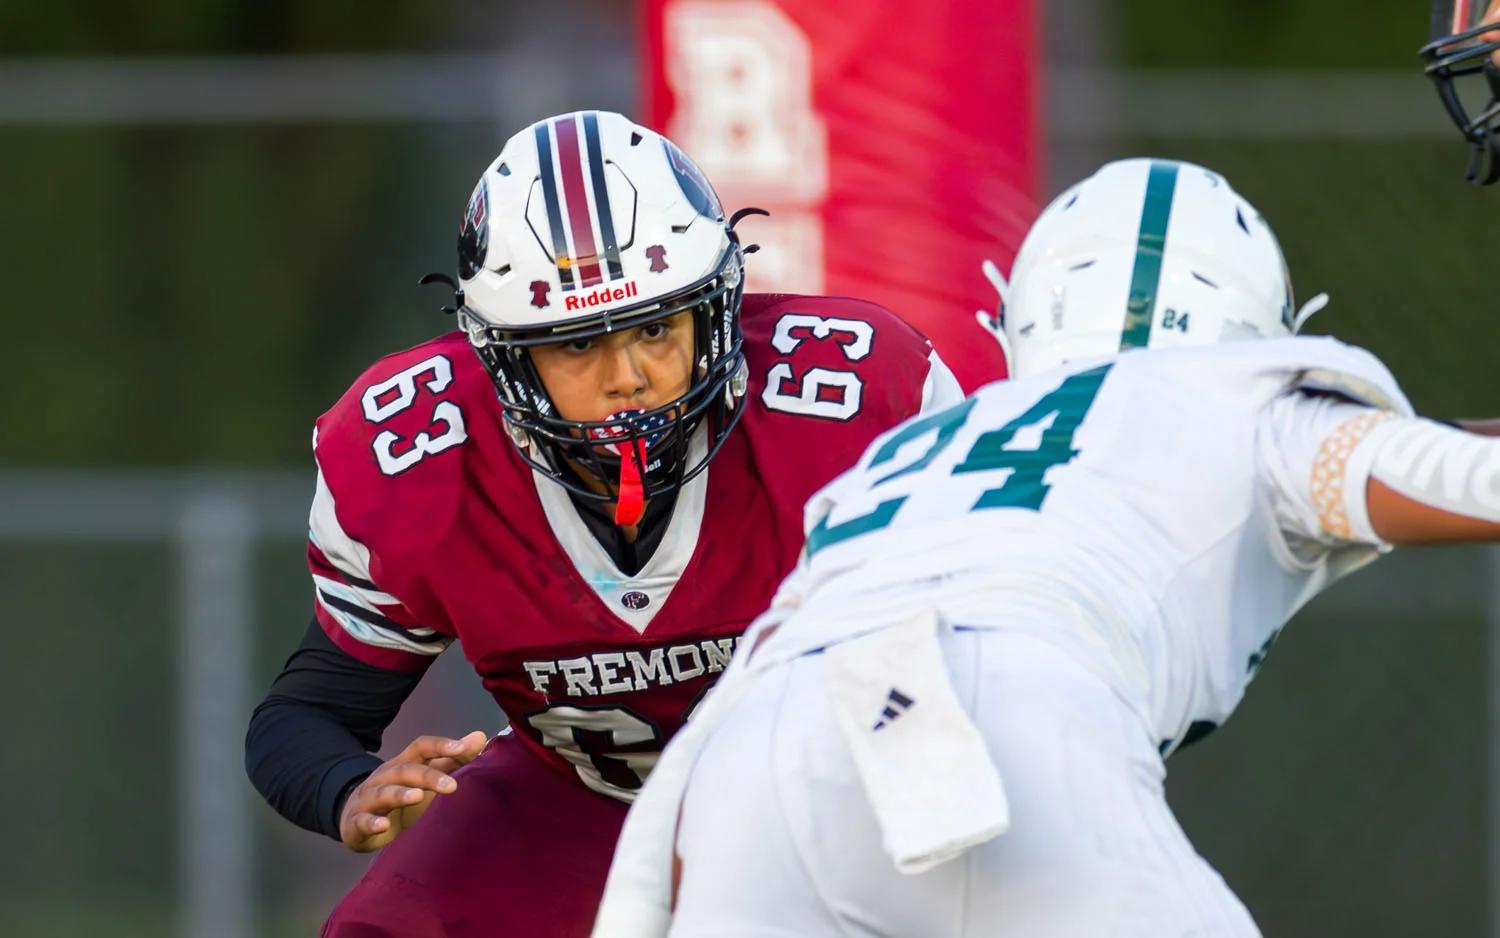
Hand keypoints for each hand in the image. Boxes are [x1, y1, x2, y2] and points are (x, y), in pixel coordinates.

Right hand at [338, 730, 487, 852]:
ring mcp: (368, 799)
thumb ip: (452, 760)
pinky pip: (362, 821)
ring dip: (399, 794)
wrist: (354, 819)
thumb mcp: (425, 777)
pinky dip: (371, 823)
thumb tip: (480, 737)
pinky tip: (383, 826)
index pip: (420, 747)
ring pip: (383, 793)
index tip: (464, 748)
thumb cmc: (399, 796)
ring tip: (417, 796)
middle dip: (428, 776)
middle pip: (405, 770)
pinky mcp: (357, 823)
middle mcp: (384, 777)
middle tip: (451, 786)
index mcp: (403, 764)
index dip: (440, 745)